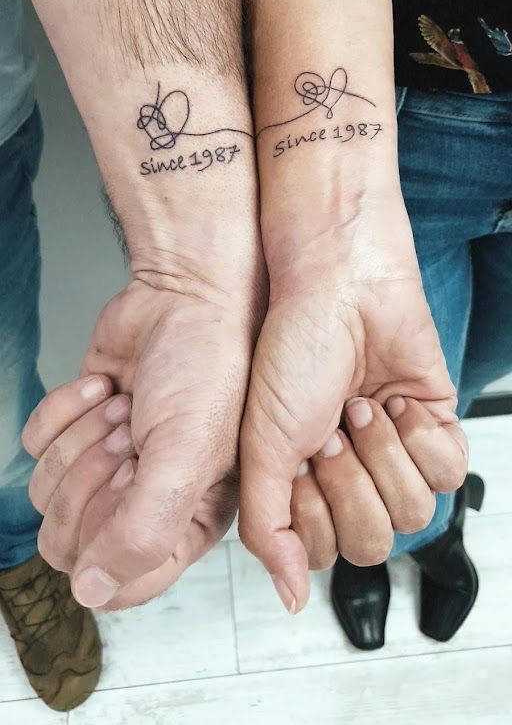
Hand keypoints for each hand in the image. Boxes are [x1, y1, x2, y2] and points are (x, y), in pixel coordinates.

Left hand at [24, 270, 261, 608]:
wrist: (188, 296)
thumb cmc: (210, 368)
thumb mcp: (187, 459)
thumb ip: (142, 535)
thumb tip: (91, 592)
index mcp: (187, 522)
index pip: (120, 583)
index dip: (110, 540)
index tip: (132, 488)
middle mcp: (147, 500)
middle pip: (70, 538)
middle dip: (92, 478)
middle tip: (128, 438)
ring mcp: (110, 462)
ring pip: (48, 490)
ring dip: (80, 438)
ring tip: (123, 407)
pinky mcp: (81, 424)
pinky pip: (38, 443)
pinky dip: (64, 409)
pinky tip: (105, 387)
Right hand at [239, 192, 467, 612]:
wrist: (337, 288)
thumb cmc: (291, 351)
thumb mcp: (260, 447)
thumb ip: (267, 529)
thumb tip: (289, 595)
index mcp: (307, 485)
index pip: (328, 552)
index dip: (317, 512)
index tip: (300, 460)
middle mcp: (353, 475)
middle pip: (376, 542)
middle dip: (351, 484)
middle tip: (332, 431)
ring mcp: (395, 453)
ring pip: (414, 514)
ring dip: (382, 454)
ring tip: (361, 407)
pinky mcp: (435, 427)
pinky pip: (448, 474)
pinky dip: (419, 438)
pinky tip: (394, 403)